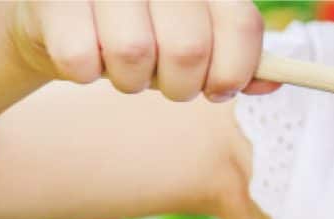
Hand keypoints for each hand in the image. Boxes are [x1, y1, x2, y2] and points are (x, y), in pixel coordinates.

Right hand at [9, 0, 276, 101]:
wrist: (59, 13)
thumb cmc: (142, 27)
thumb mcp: (195, 35)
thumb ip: (236, 56)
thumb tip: (274, 82)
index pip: (240, 24)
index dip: (235, 71)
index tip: (218, 89)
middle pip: (188, 48)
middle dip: (181, 86)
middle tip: (167, 83)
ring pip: (133, 55)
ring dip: (131, 81)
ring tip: (123, 66)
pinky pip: (81, 61)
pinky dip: (86, 73)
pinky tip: (86, 54)